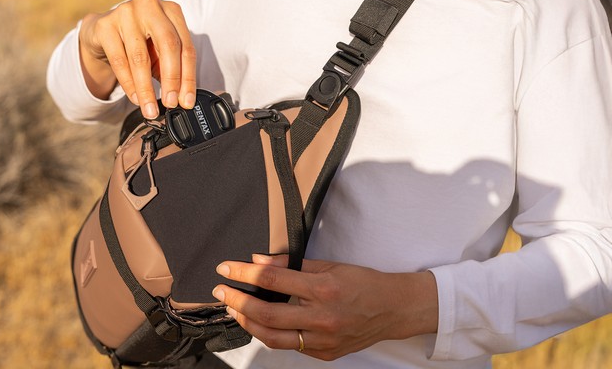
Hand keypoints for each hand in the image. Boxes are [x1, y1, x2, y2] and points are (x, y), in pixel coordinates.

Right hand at [78, 0, 196, 118]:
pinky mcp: (105, 26)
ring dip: (146, 89)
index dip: (188, 77)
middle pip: (168, 46)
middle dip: (171, 80)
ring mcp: (126, 12)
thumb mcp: (160, 52)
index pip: (186, 47)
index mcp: (171, 10)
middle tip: (171, 103)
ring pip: (140, 57)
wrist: (103, 31)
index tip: (187, 101)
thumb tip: (182, 98)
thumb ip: (172, 69)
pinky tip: (135, 98)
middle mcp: (150, 5)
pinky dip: (129, 84)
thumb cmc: (139, 42)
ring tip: (150, 109)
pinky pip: (119, 61)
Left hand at [212, 254, 438, 360]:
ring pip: (271, 337)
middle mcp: (321, 318)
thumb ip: (292, 265)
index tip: (227, 268)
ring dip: (246, 323)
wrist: (393, 309)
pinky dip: (270, 334)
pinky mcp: (324, 354)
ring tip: (234, 309)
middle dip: (236, 301)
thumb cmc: (364, 283)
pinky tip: (260, 323)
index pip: (272, 280)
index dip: (244, 273)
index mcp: (323, 289)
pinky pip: (288, 346)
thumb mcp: (330, 265)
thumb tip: (259, 262)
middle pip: (266, 313)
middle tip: (222, 290)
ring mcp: (322, 340)